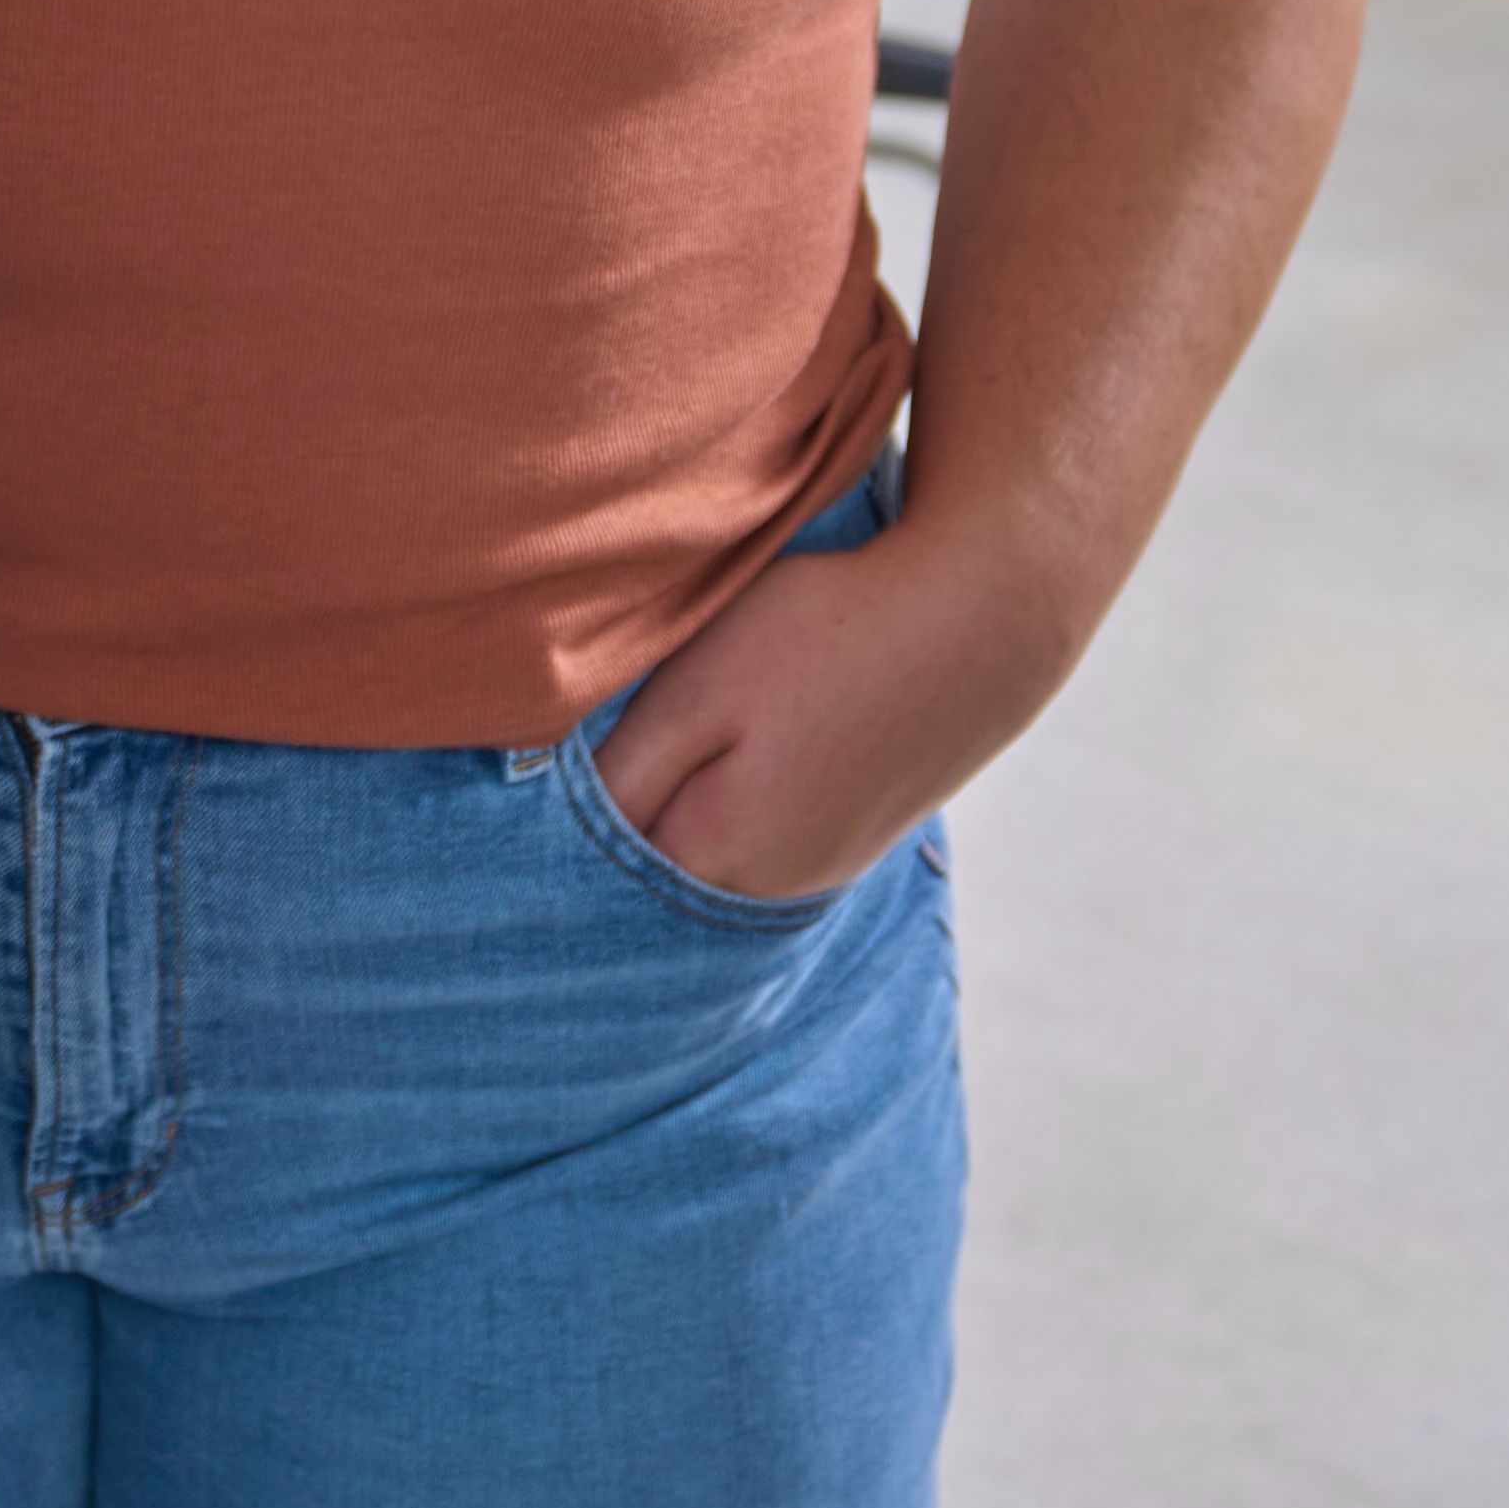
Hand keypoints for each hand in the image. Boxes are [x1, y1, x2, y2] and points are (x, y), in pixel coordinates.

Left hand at [591, 515, 1090, 907]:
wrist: (984, 619)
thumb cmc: (823, 637)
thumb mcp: (694, 687)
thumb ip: (617, 772)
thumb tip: (547, 834)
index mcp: (714, 858)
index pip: (594, 869)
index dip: (553, 817)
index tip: (524, 776)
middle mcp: (768, 888)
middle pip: (652, 869)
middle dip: (612, 824)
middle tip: (596, 750)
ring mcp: (819, 868)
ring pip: (708, 851)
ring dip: (677, 808)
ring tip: (678, 736)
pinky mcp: (855, 835)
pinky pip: (762, 835)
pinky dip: (735, 800)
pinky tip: (747, 746)